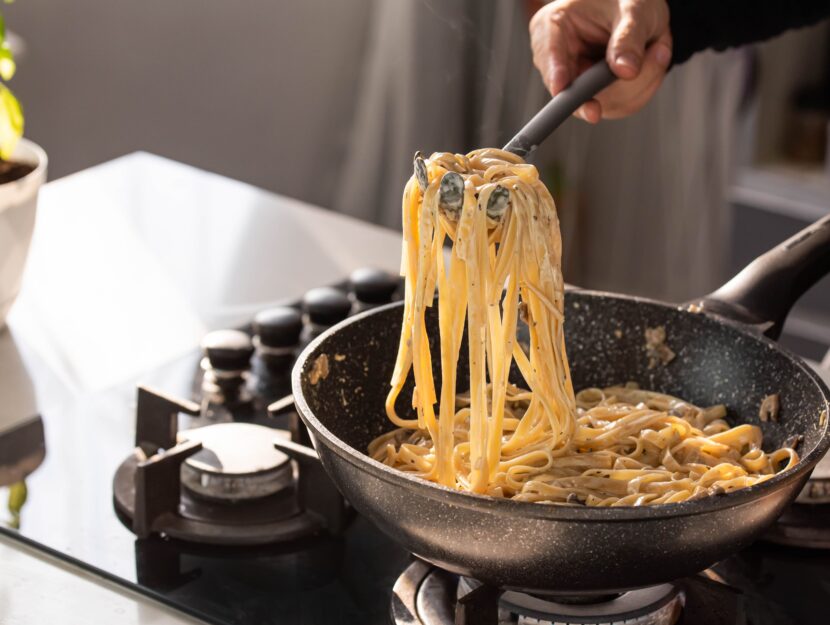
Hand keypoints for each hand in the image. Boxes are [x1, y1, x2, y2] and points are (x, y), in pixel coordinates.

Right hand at [529, 0, 672, 122]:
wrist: (640, 9)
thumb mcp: (635, 9)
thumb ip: (629, 39)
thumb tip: (625, 72)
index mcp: (554, 25)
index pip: (549, 55)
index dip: (557, 75)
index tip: (562, 88)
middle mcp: (558, 58)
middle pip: (576, 90)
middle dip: (620, 84)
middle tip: (657, 53)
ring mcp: (574, 79)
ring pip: (602, 104)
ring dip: (637, 86)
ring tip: (655, 53)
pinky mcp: (592, 95)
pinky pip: (616, 107)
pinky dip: (640, 91)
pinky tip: (649, 66)